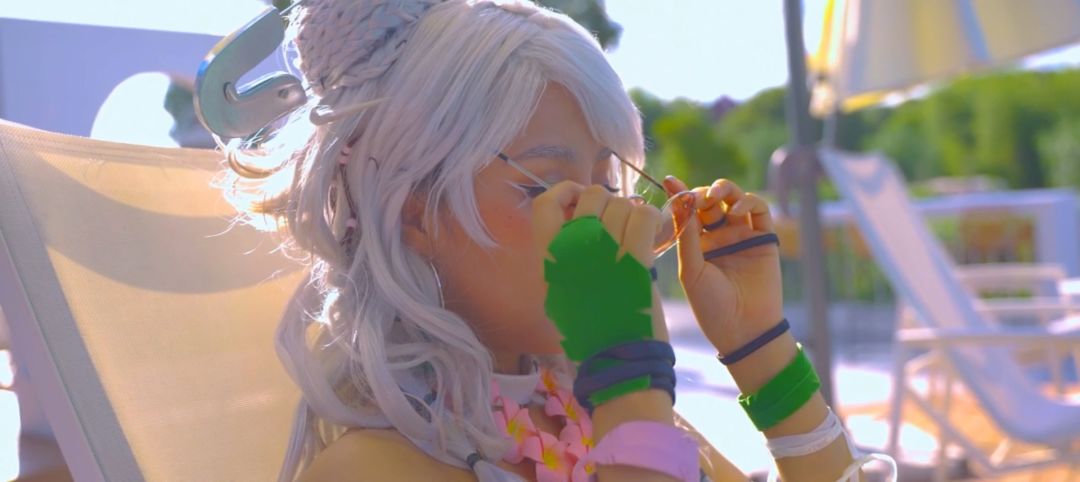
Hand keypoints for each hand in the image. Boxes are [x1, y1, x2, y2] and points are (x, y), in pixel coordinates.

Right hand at [532, 182, 668, 345]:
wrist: (616, 360)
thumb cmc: (589, 329)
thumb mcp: (558, 292)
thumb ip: (561, 255)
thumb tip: (577, 217)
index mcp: (549, 258)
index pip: (545, 204)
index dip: (566, 192)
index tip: (580, 201)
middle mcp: (572, 251)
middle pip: (593, 197)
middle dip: (610, 203)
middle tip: (619, 223)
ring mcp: (603, 254)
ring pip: (622, 204)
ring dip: (634, 212)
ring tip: (637, 232)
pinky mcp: (635, 261)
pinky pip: (645, 217)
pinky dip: (651, 218)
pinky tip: (651, 232)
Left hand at [666, 177, 782, 354]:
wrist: (745, 330)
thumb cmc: (712, 305)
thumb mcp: (692, 269)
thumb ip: (687, 235)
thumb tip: (679, 201)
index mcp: (697, 244)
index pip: (688, 212)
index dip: (680, 195)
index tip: (669, 181)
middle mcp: (719, 236)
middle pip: (711, 202)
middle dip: (702, 193)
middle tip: (697, 197)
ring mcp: (742, 235)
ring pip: (734, 199)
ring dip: (725, 189)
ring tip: (715, 195)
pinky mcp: (764, 237)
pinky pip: (759, 209)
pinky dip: (749, 201)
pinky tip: (737, 208)